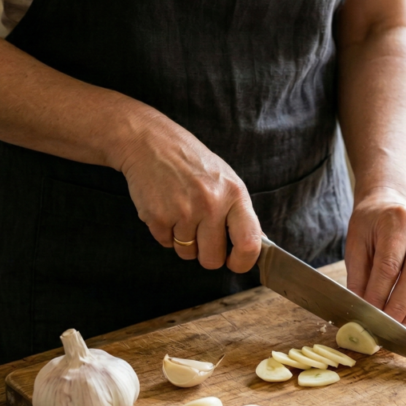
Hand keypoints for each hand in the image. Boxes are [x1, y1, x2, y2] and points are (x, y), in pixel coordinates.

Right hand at [115, 112, 262, 272]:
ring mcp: (184, 212)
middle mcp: (211, 204)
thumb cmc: (191, 162)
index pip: (249, 243)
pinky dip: (165, 233)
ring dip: (184, 241)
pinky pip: (166, 244)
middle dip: (207, 255)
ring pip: (187, 253)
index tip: (235, 262)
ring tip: (181, 213)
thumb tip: (255, 243)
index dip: (243, 262)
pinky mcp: (158, 217)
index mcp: (234, 194)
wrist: (150, 143)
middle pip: (213, 259)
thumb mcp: (225, 179)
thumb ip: (239, 211)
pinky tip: (166, 209)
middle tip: (201, 236)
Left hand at [345, 188, 405, 328]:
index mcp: (398, 220)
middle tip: (387, 327)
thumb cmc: (370, 224)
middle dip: (400, 305)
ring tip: (403, 329)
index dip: (379, 293)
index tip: (369, 314)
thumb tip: (360, 309)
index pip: (390, 264)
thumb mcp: (356, 244)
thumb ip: (358, 276)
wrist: (390, 203)